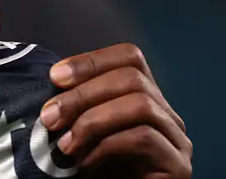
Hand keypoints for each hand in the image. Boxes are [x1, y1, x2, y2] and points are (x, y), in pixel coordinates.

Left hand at [41, 43, 191, 177]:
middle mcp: (167, 116)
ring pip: (141, 104)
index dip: (90, 60)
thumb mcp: (80, 132)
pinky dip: (107, 147)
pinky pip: (145, 139)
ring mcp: (177, 142)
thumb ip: (75, 106)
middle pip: (133, 77)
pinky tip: (85, 164)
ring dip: (92, 120)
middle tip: (49, 117)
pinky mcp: (178, 168)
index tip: (54, 77)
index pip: (129, 58)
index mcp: (145, 100)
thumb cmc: (93, 174)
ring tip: (64, 145)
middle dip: (83, 94)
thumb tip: (48, 78)